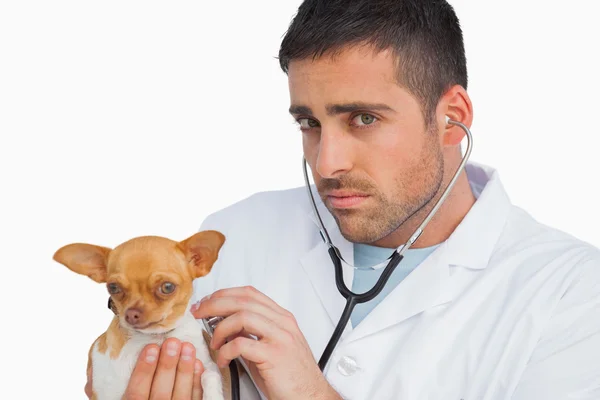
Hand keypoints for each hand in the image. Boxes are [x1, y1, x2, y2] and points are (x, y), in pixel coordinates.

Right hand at [85, 338, 204, 398]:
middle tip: (172, 343)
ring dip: (185, 371)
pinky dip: (197, 384)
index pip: (136, 394)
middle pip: (161, 394)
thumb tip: (92, 378)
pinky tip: (197, 365)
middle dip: (168, 366)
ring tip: (187, 348)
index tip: (151, 348)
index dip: (144, 371)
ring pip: (181, 397)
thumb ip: (101, 391)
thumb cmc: (132, 399)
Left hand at [192, 286, 340, 399]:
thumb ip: (253, 333)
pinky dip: (226, 351)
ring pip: (241, 316)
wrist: (311, 395)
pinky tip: (223, 361)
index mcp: (281, 317)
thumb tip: (224, 325)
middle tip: (198, 314)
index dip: (224, 294)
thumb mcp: (272, 346)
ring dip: (220, 328)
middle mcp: (282, 322)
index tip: (207, 302)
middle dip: (214, 304)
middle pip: (242, 300)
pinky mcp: (274, 354)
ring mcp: (279, 337)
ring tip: (214, 343)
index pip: (249, 293)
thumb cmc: (291, 375)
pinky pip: (241, 344)